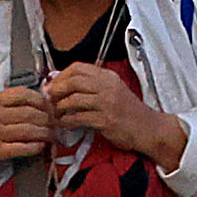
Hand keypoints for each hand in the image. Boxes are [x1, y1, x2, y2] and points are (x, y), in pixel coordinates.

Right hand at [0, 86, 54, 191]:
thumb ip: (10, 104)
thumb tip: (41, 103)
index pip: (24, 94)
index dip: (42, 101)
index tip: (50, 107)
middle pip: (31, 113)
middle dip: (47, 119)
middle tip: (55, 123)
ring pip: (29, 130)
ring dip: (45, 133)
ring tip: (51, 135)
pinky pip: (22, 148)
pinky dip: (35, 147)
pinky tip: (40, 146)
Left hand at [46, 59, 188, 167]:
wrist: (147, 127)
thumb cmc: (128, 111)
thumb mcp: (113, 90)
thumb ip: (93, 86)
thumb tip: (64, 84)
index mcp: (108, 76)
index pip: (78, 68)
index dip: (61, 76)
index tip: (53, 85)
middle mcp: (108, 86)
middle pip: (73, 81)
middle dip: (57, 90)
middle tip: (49, 98)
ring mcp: (107, 103)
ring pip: (73, 99)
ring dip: (59, 107)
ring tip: (55, 113)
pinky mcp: (105, 120)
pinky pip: (78, 118)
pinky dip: (66, 121)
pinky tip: (63, 124)